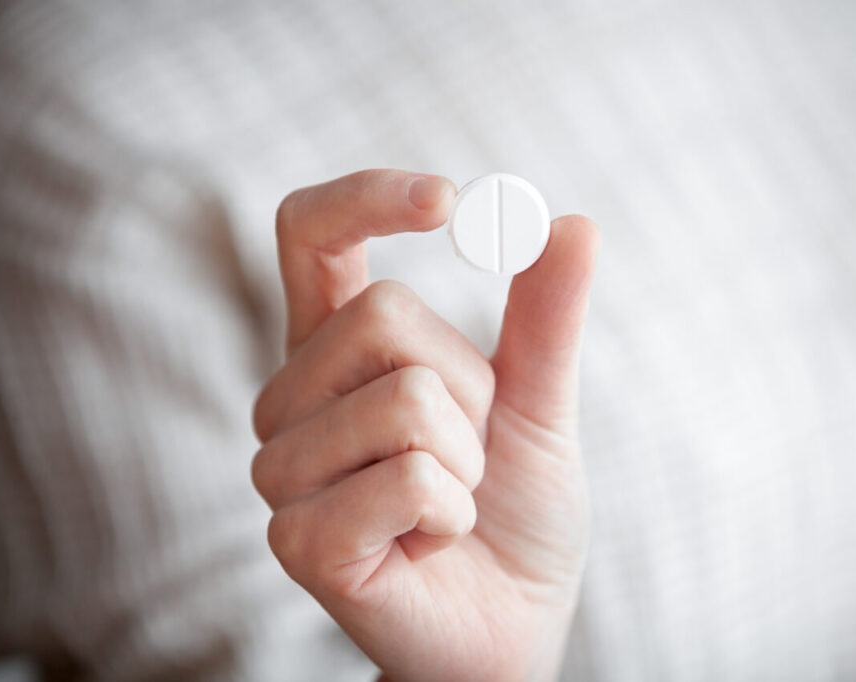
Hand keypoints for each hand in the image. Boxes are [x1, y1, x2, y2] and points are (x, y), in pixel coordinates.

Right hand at [251, 169, 598, 680]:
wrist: (515, 624)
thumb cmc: (515, 513)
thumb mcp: (540, 403)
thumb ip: (546, 317)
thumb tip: (569, 223)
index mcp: (337, 351)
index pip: (309, 235)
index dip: (366, 199)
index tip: (448, 202)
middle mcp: (293, 400)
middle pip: (382, 316)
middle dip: (468, 387)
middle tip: (470, 455)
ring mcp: (285, 472)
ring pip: (402, 401)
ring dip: (466, 461)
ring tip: (448, 506)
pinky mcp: (299, 539)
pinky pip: (408, 478)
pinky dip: (451, 513)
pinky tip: (429, 546)